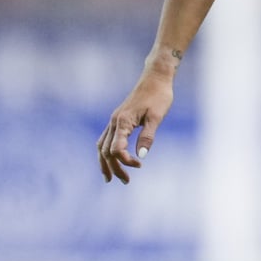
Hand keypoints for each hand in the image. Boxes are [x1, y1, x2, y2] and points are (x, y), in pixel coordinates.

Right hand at [97, 66, 174, 183]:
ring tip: (111, 178)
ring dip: (106, 163)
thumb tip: (141, 156)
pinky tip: (112, 159)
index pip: (116, 149)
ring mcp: (114, 120)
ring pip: (102, 146)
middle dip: (114, 168)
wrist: (155, 78)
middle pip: (106, 151)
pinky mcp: (117, 119)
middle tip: (126, 182)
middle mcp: (114, 122)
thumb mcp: (157, 117)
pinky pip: (105, 139)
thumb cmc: (159, 96)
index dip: (125, 161)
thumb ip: (148, 136)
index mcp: (123, 122)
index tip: (140, 165)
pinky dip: (106, 152)